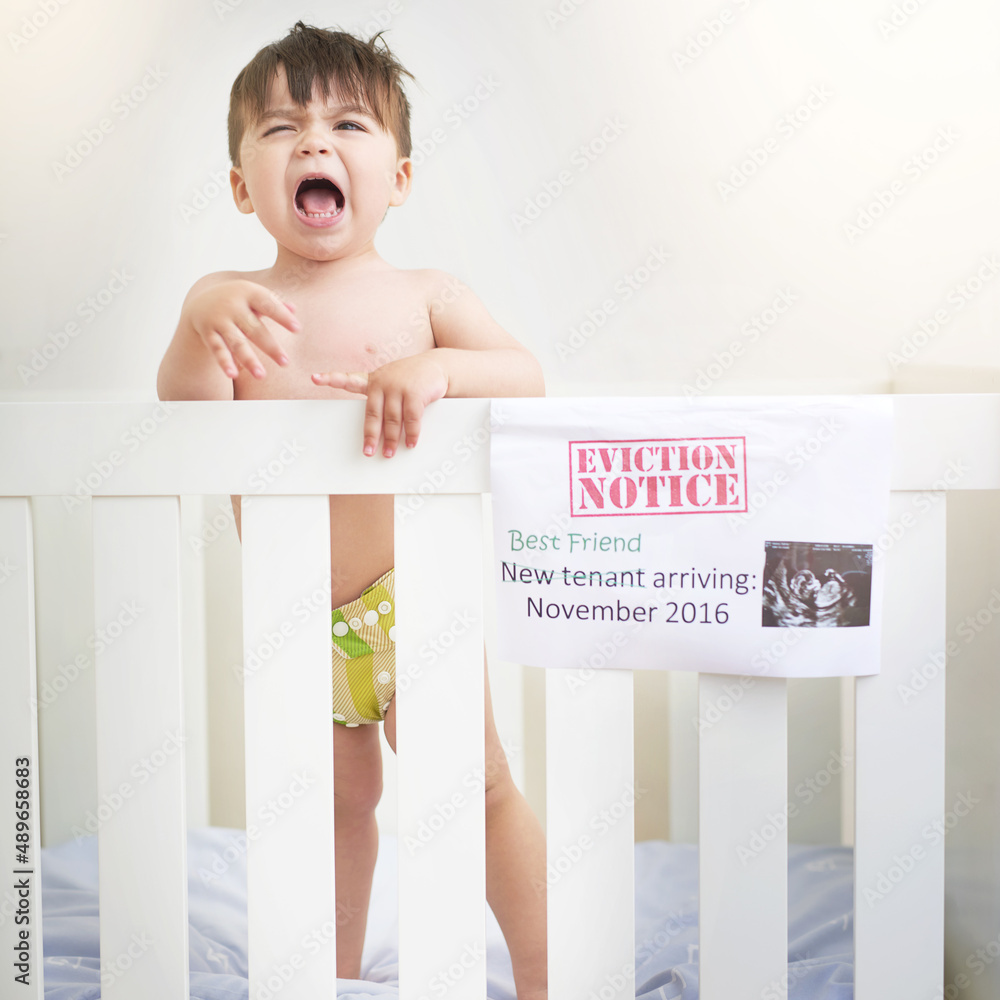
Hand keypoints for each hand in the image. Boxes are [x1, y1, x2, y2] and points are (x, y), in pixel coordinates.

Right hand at [185, 279, 298, 378]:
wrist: (201, 301)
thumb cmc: (239, 300)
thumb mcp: (254, 296)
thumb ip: (273, 303)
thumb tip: (294, 309)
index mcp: (248, 293)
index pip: (268, 305)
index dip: (282, 316)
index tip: (297, 329)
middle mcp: (233, 305)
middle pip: (255, 329)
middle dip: (270, 347)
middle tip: (286, 363)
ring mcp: (219, 319)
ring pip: (236, 342)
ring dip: (249, 359)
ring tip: (261, 376)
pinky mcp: (208, 332)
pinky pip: (217, 349)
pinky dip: (224, 362)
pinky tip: (232, 374)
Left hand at [312, 354, 448, 456]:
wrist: (436, 365)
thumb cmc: (410, 378)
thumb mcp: (391, 382)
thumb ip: (381, 400)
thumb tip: (380, 431)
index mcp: (373, 380)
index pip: (349, 379)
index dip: (331, 379)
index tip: (314, 378)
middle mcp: (383, 382)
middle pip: (373, 414)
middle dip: (370, 435)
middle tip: (368, 451)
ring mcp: (398, 386)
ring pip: (392, 420)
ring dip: (391, 439)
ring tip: (389, 453)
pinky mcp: (414, 392)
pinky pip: (411, 419)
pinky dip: (411, 434)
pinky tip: (410, 442)